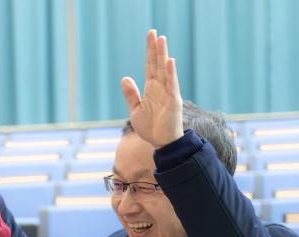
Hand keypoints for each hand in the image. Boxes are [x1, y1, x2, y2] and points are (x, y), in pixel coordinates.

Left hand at [120, 30, 183, 147]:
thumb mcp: (135, 110)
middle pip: (156, 64)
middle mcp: (160, 88)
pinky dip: (170, 73)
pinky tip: (168, 61)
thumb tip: (125, 78)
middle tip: (153, 32)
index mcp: (151, 89)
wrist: (161, 144)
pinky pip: (172, 85)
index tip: (150, 35)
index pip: (150, 66)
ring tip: (162, 39)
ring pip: (164, 71)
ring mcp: (168, 93)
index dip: (149, 51)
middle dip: (155, 48)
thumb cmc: (151, 128)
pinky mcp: (173, 101)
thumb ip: (131, 95)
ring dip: (163, 55)